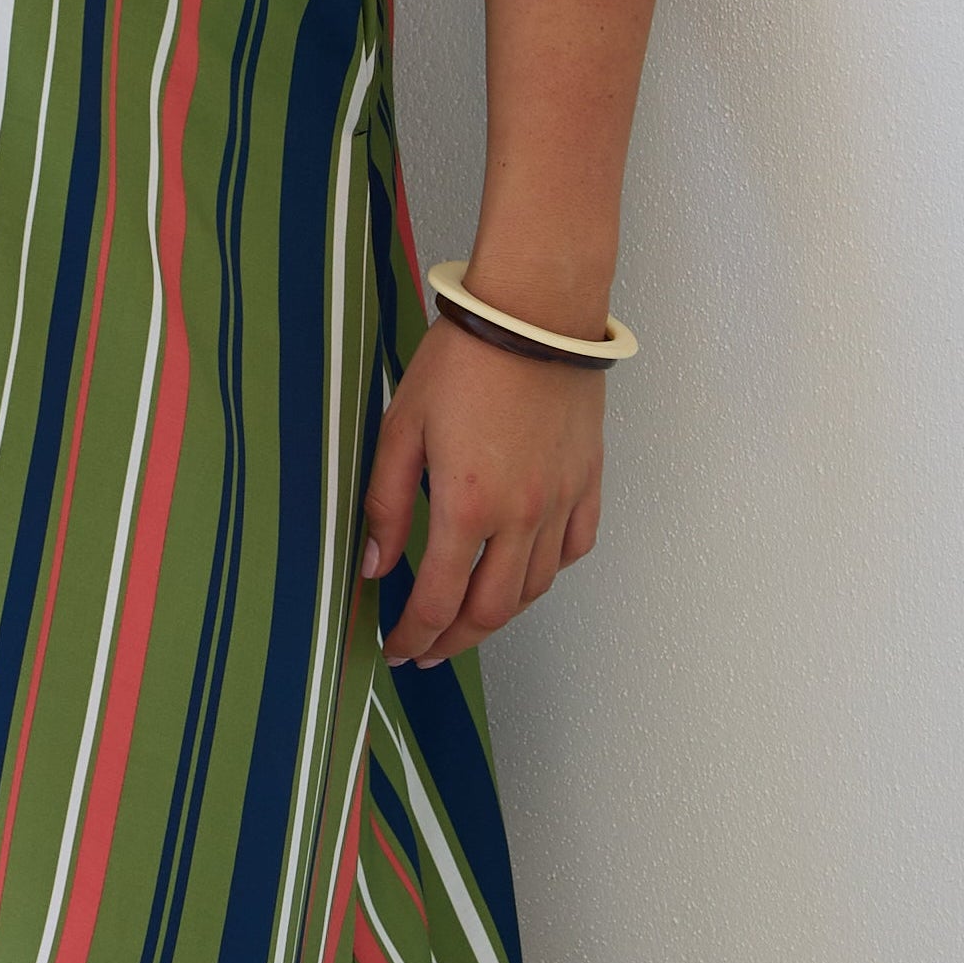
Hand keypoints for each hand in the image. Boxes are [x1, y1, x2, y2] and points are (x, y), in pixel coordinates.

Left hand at [357, 320, 603, 669]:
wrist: (533, 314)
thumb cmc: (462, 361)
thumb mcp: (401, 429)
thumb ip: (387, 506)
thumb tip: (376, 567)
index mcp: (468, 505)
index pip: (439, 599)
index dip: (414, 634)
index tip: (397, 648)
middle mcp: (522, 516)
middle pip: (492, 611)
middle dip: (454, 640)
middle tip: (427, 649)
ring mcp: (561, 501)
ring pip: (534, 588)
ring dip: (498, 615)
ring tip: (468, 618)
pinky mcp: (587, 481)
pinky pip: (574, 549)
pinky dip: (546, 572)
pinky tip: (522, 571)